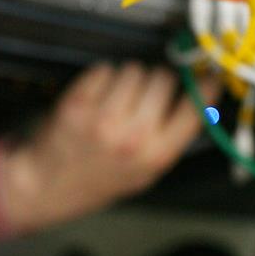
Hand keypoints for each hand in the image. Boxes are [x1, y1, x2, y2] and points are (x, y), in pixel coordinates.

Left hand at [1, 62, 215, 231]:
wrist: (48, 186)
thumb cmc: (99, 178)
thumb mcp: (146, 171)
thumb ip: (171, 137)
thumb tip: (199, 96)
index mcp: (156, 155)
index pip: (194, 109)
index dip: (204, 87)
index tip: (206, 74)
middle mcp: (132, 137)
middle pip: (163, 78)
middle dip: (156, 80)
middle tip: (145, 93)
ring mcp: (104, 119)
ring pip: (133, 69)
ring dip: (128, 78)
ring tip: (117, 98)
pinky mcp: (78, 104)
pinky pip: (104, 69)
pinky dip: (102, 77)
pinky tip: (97, 97)